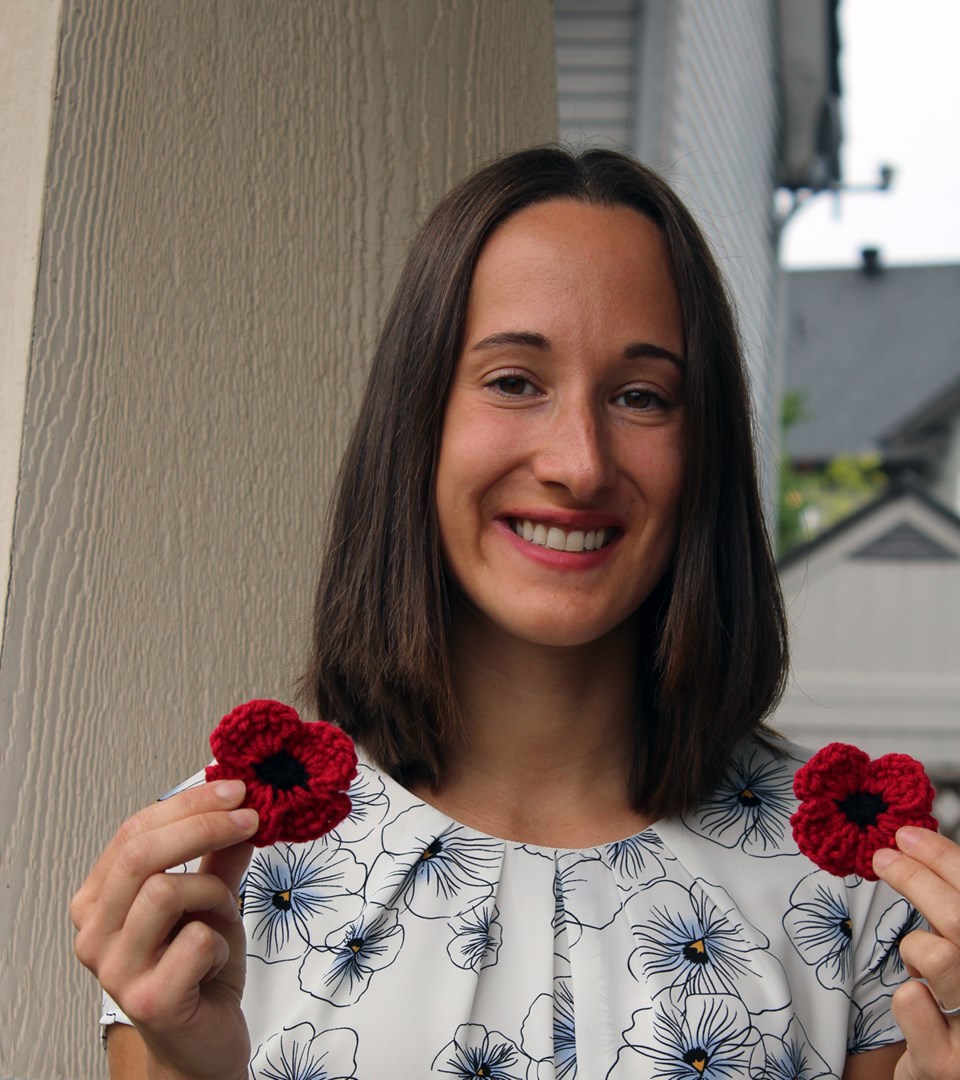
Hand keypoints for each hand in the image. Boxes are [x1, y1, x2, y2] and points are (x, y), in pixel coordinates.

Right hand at [70, 780, 258, 1079]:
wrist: (202, 1043)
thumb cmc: (199, 970)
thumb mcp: (211, 899)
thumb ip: (220, 855)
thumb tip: (241, 806)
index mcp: (98, 900)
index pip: (133, 831)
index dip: (188, 803)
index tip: (235, 789)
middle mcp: (94, 933)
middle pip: (142, 854)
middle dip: (204, 825)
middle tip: (250, 817)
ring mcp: (115, 970)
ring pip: (166, 890)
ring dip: (213, 894)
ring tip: (222, 916)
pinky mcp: (148, 1000)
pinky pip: (196, 940)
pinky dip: (221, 941)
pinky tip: (215, 961)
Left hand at [873, 827, 959, 1078]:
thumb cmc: (957, 1018)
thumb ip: (953, 917)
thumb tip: (917, 849)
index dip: (944, 860)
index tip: (908, 836)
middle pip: (959, 919)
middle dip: (916, 878)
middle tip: (884, 859)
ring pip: (937, 955)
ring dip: (915, 950)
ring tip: (919, 968)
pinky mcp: (947, 1064)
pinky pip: (911, 1001)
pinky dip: (906, 997)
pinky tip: (918, 1008)